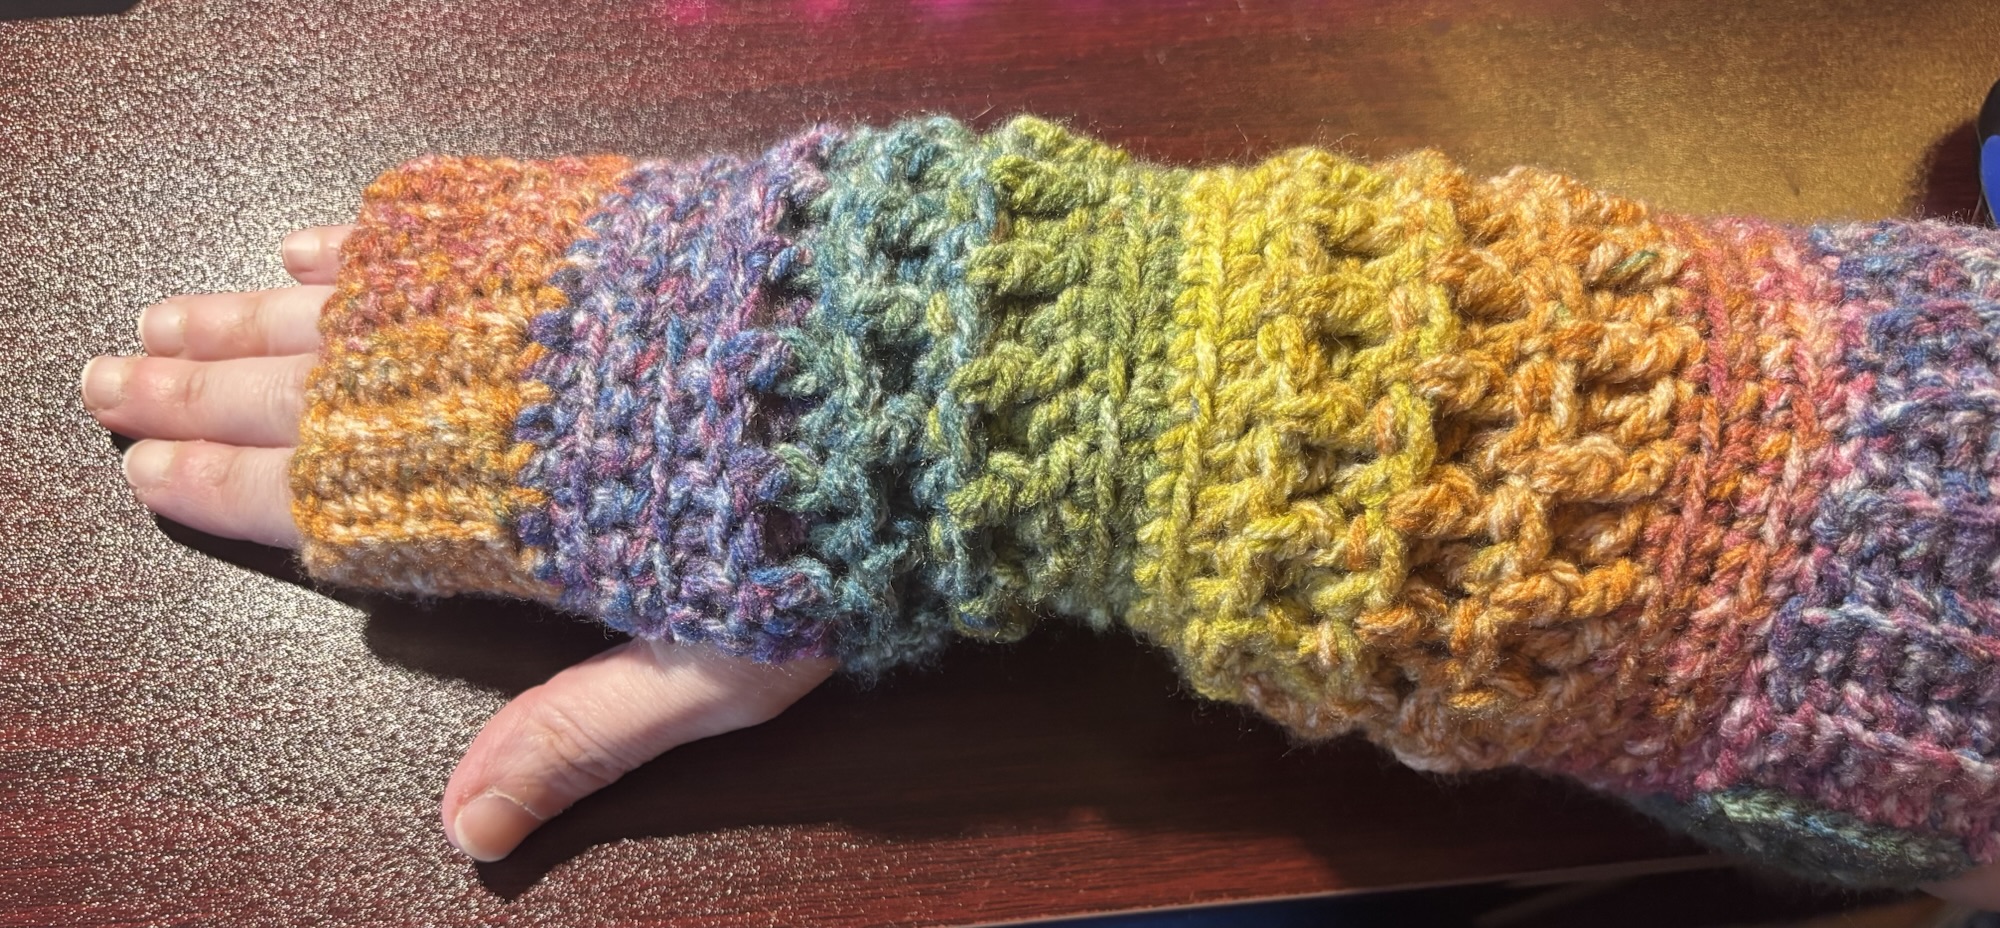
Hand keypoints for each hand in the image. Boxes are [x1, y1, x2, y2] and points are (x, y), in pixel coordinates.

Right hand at [81, 226, 834, 861]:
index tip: (142, 472)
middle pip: (305, 393)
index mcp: (504, 517)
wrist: (909, 365)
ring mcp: (532, 304)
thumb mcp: (711, 670)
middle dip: (194, 391)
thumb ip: (580, 735)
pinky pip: (445, 222)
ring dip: (247, 313)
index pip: (323, 504)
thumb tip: (464, 834)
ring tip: (167, 314)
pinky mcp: (586, 224)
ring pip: (351, 305)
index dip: (223, 490)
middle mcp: (491, 401)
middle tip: (104, 376)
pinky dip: (368, 236)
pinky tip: (314, 242)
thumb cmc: (828, 534)